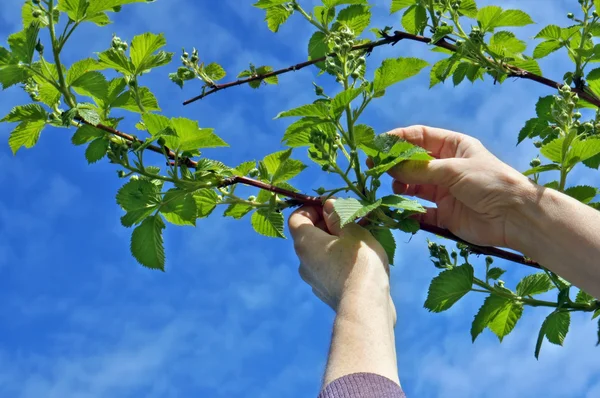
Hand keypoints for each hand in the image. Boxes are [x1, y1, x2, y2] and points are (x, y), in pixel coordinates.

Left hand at [288, 199, 393, 316]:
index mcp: (304, 243)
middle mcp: (302, 261)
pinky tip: (357, 263)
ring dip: (333, 244)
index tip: (332, 206)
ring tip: (357, 242)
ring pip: (319, 253)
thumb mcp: (352, 231)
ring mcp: (312, 279)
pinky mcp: (324, 292)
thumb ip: (338, 216)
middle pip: (307, 235)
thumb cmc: (358, 263)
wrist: (365, 307)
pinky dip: (337, 261)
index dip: (312, 208)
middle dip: (326, 225)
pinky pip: (327, 269)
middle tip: (349, 222)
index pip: (296, 217)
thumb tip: (328, 205)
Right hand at [383, 125, 533, 247]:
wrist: (515, 216)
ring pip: (414, 185)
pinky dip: (409, 212)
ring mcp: (444, 191)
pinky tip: (400, 210)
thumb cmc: (490, 182)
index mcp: (453, 147)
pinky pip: (420, 212)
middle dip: (394, 163)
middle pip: (413, 161)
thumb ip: (421, 169)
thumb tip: (391, 167)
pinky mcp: (443, 214)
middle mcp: (446, 167)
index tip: (378, 144)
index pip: (420, 136)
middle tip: (375, 167)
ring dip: (400, 185)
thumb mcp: (454, 169)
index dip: (399, 138)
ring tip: (394, 187)